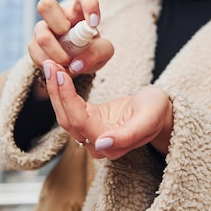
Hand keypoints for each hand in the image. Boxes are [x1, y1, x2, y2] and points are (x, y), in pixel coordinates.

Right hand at [28, 0, 113, 95]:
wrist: (77, 65)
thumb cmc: (92, 51)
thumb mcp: (103, 52)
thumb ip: (97, 53)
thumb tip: (76, 63)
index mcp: (79, 11)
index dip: (89, 5)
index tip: (94, 23)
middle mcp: (58, 16)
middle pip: (46, 5)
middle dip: (58, 24)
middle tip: (71, 40)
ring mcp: (43, 29)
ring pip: (41, 35)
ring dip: (57, 53)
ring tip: (68, 63)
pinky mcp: (34, 45)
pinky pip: (35, 53)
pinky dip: (50, 64)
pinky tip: (59, 68)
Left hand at [42, 60, 173, 158]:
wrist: (160, 111)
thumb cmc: (156, 112)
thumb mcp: (147, 119)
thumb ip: (128, 135)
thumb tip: (101, 145)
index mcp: (110, 146)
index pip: (79, 122)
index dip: (67, 99)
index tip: (60, 74)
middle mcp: (96, 145)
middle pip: (67, 119)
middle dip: (56, 91)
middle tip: (50, 64)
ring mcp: (91, 135)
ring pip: (65, 114)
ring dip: (56, 90)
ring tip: (51, 65)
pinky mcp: (88, 122)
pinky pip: (70, 109)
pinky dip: (62, 91)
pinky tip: (58, 74)